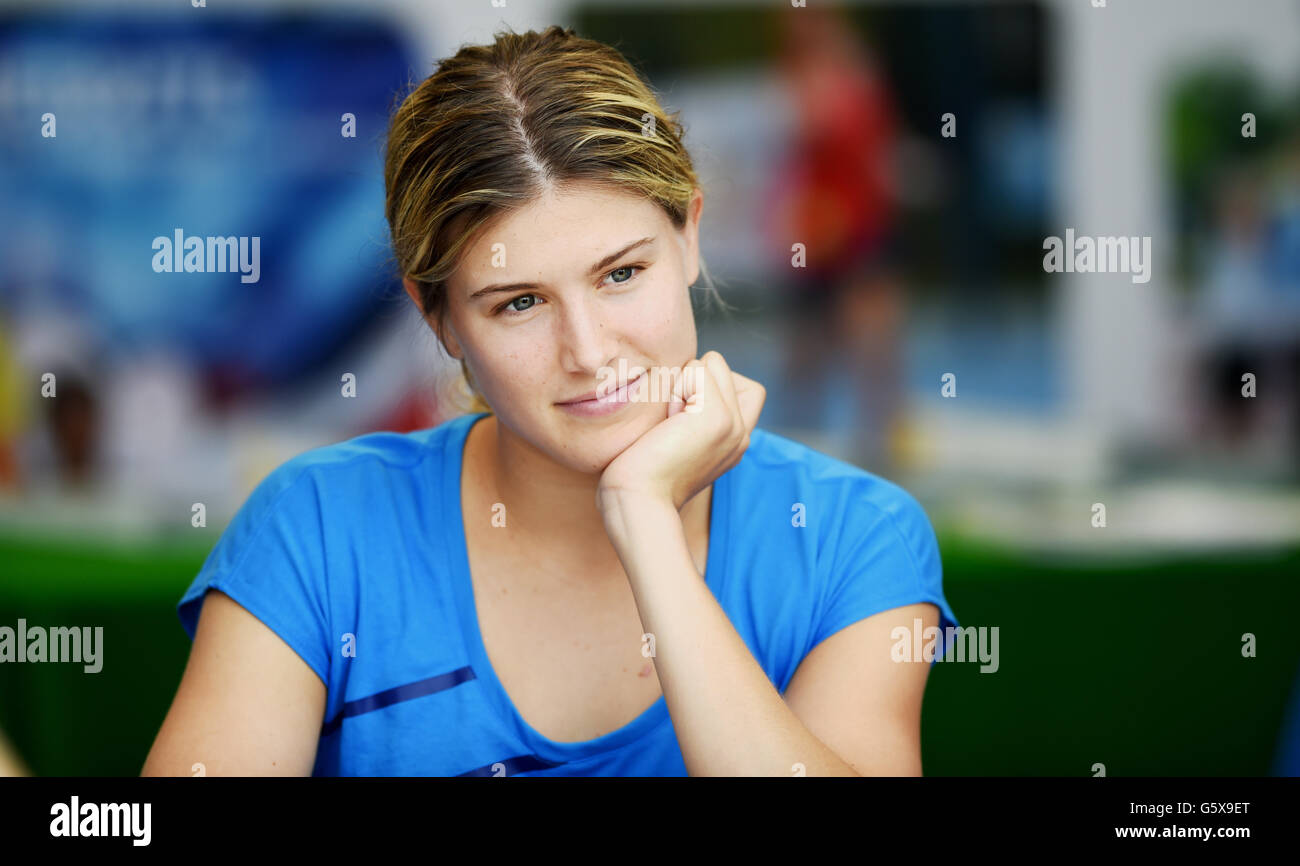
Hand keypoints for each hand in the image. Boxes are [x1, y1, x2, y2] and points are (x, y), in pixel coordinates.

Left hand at [597, 351, 765, 512]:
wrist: (637, 502)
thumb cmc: (639, 475)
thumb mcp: (674, 442)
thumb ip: (690, 417)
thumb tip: (681, 381)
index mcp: (734, 442)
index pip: (741, 385)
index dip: (705, 386)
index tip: (679, 423)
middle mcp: (741, 434)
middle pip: (720, 367)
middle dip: (690, 381)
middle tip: (671, 423)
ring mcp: (734, 425)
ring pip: (711, 363)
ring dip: (681, 383)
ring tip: (669, 423)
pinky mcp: (718, 417)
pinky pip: (697, 369)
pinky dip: (675, 387)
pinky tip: (667, 422)